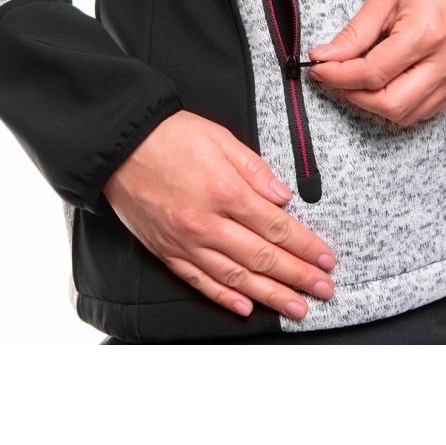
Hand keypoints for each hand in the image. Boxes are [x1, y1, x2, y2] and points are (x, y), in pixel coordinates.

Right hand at [103, 110, 335, 318]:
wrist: (118, 145)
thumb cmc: (169, 136)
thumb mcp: (220, 139)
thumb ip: (256, 170)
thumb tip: (285, 197)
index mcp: (224, 191)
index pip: (276, 227)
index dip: (306, 246)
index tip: (327, 259)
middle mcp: (206, 223)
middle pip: (262, 257)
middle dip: (299, 276)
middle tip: (324, 289)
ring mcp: (185, 241)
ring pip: (236, 277)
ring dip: (271, 295)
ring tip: (297, 307)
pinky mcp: (166, 251)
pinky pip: (200, 281)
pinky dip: (225, 297)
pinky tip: (247, 307)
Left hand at [308, 0, 445, 124]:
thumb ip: (353, 34)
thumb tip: (324, 57)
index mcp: (426, 33)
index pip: (373, 73)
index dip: (339, 76)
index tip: (319, 68)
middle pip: (391, 104)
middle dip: (355, 94)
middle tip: (338, 75)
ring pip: (407, 114)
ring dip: (375, 102)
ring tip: (360, 77)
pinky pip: (423, 110)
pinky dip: (398, 102)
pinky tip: (386, 80)